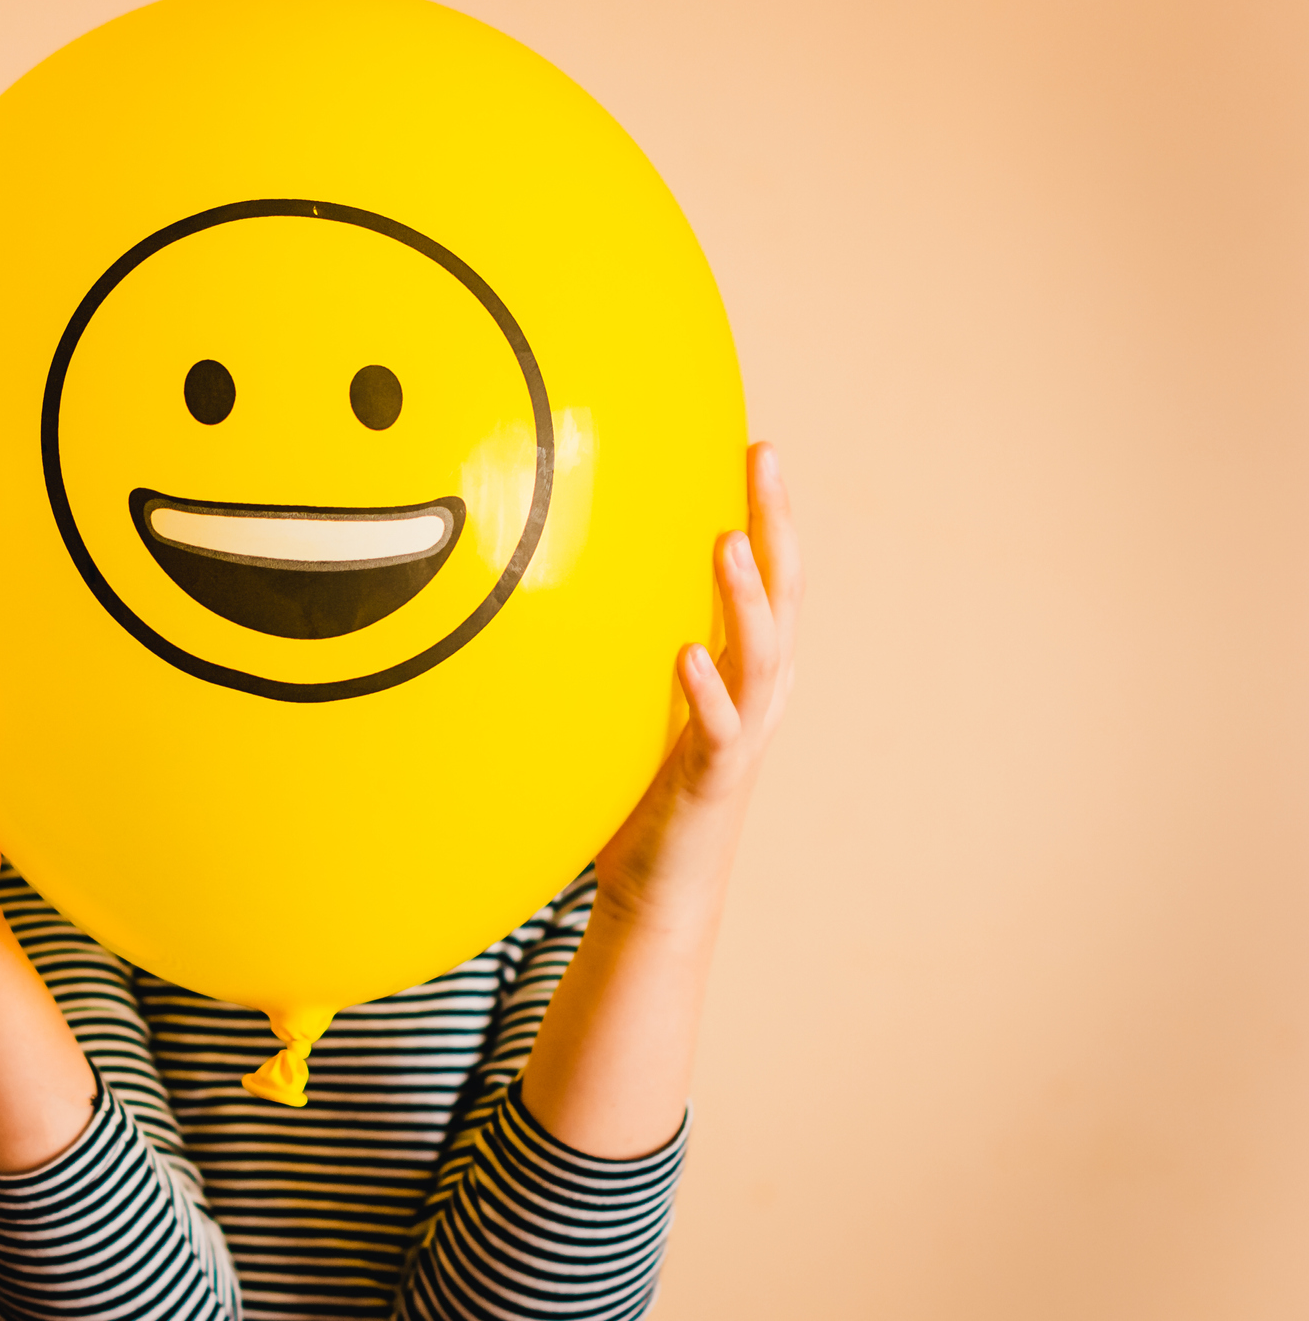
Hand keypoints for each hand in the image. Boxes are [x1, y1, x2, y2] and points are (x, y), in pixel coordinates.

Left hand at [522, 441, 802, 1156]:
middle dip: (777, 522)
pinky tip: (684, 652)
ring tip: (726, 539)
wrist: (653, 896)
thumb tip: (557, 575)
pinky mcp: (710, 783)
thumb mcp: (635, 705)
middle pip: (782, 593)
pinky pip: (717, 731)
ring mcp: (739, 738)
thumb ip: (619, 647)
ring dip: (745, 596)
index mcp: (741, 671)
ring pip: (762, 654)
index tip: (752, 443)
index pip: (766, 575)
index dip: (768, 510)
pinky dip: (704, 692)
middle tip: (763, 453)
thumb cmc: (639, 793)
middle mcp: (755, 696)